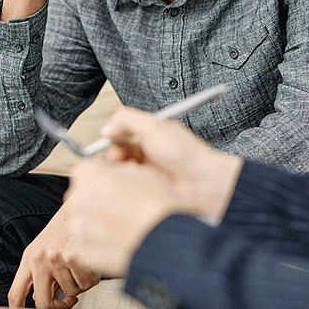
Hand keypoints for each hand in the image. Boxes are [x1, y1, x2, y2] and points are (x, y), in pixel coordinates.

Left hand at [7, 203, 100, 308]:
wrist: (80, 206)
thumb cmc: (63, 228)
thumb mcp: (42, 248)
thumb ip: (38, 272)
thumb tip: (39, 298)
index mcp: (29, 258)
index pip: (15, 294)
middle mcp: (39, 259)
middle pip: (43, 303)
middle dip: (58, 307)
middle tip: (67, 301)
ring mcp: (56, 258)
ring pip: (71, 293)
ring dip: (79, 285)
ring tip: (80, 268)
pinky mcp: (74, 256)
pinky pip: (86, 284)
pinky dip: (91, 278)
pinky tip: (89, 264)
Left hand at [63, 160, 188, 276]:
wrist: (166, 242)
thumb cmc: (158, 206)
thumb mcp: (141, 173)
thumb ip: (118, 172)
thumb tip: (114, 176)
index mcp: (89, 175)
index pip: (85, 172)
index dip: (101, 178)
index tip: (112, 186)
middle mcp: (78, 200)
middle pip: (80, 197)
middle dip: (95, 201)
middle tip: (120, 209)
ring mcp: (79, 228)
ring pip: (82, 222)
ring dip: (95, 224)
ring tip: (121, 229)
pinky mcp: (84, 252)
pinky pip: (85, 245)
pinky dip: (98, 245)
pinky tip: (118, 244)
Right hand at [102, 107, 243, 222]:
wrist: (202, 183)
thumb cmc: (185, 154)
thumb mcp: (154, 126)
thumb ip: (127, 119)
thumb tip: (106, 128)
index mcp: (149, 134)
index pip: (120, 132)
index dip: (112, 136)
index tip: (108, 139)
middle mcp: (146, 151)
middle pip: (116, 152)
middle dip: (112, 154)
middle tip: (116, 159)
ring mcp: (146, 171)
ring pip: (120, 169)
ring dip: (119, 169)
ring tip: (128, 172)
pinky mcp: (146, 189)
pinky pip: (126, 185)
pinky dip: (126, 183)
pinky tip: (134, 183)